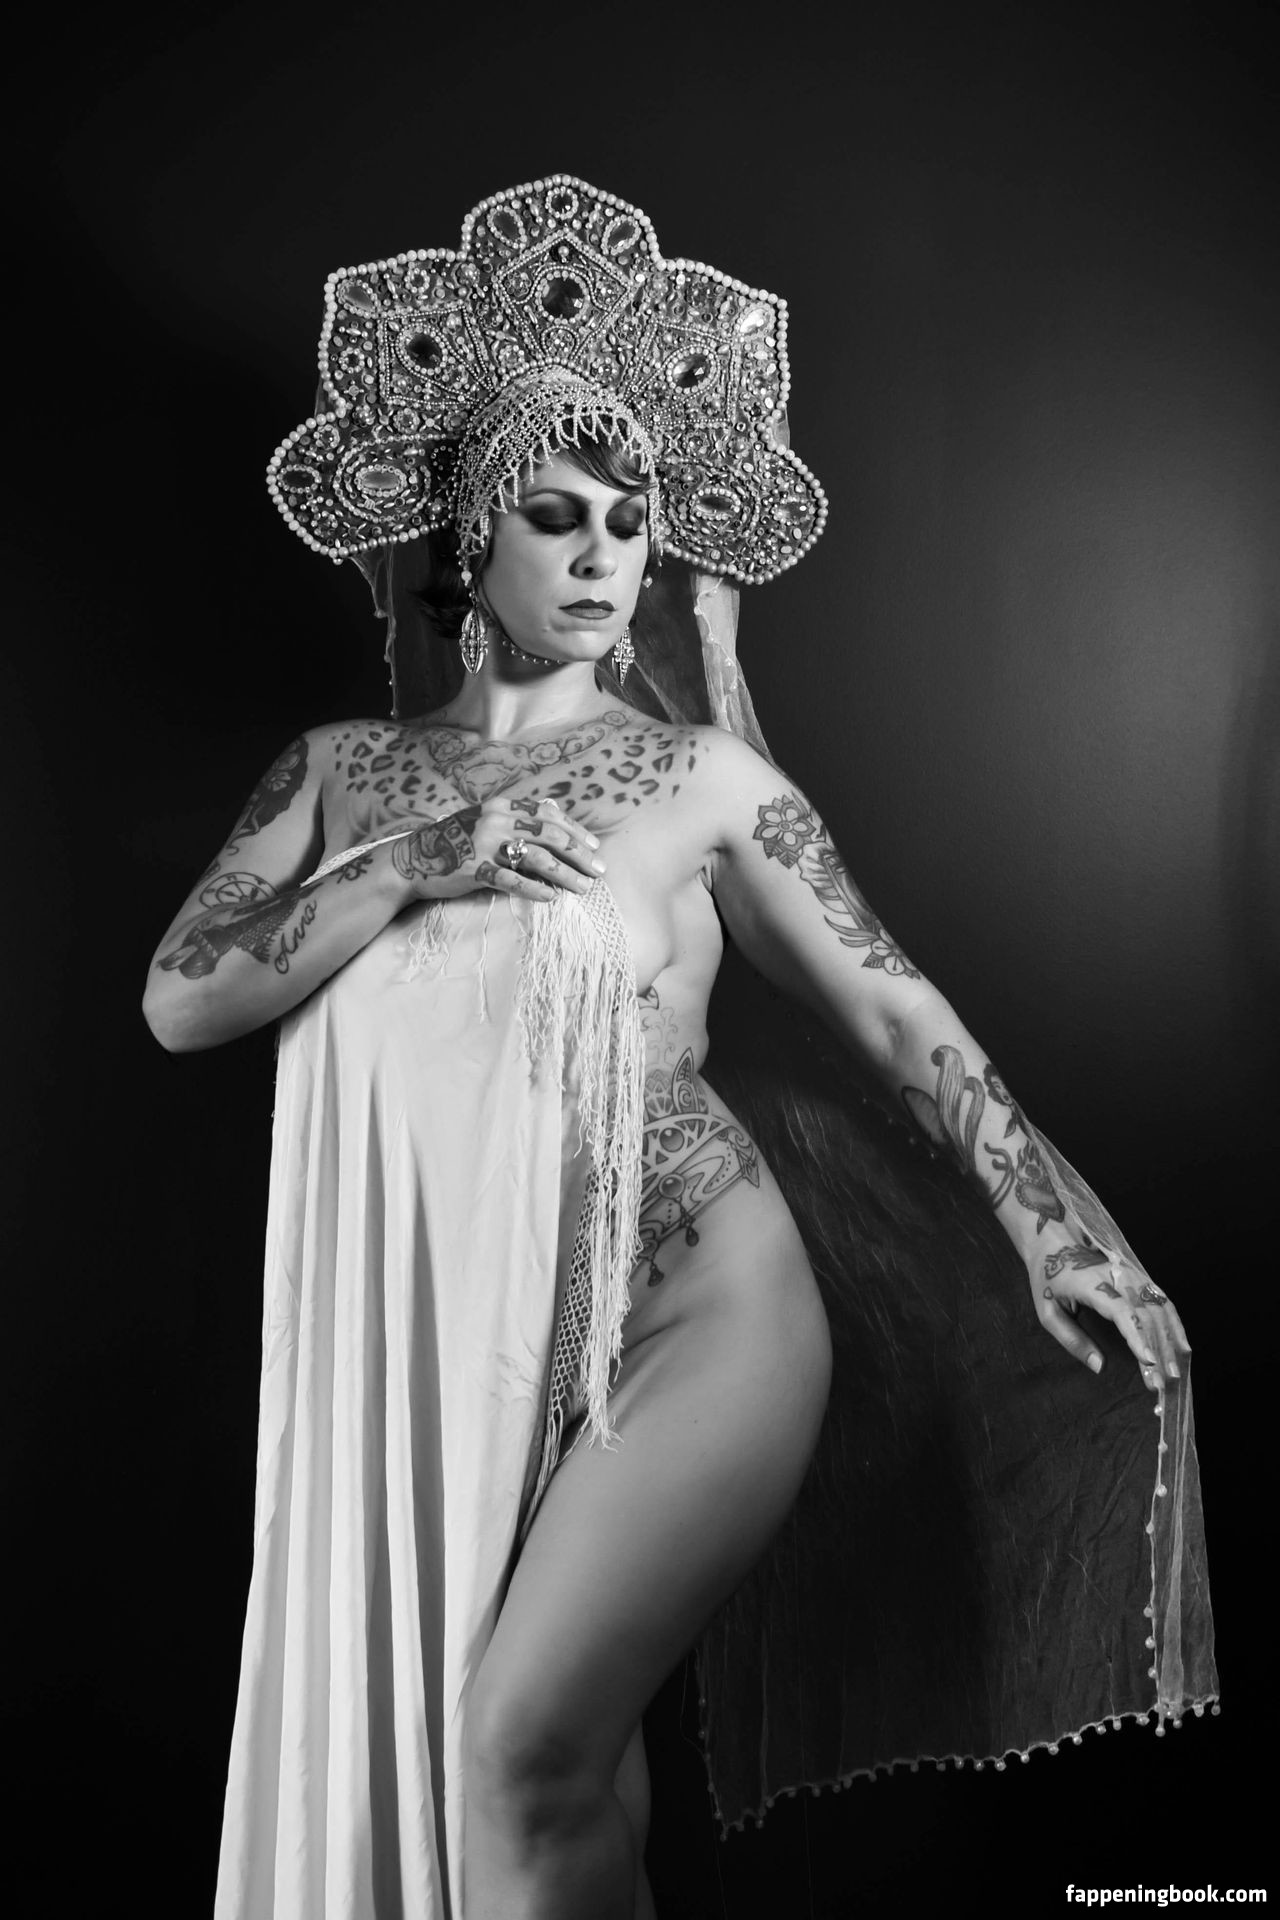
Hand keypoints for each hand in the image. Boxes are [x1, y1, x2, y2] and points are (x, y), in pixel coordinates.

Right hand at [390, 796, 604, 903]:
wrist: (413, 858)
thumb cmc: (455, 841)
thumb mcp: (486, 820)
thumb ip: (517, 818)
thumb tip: (555, 815)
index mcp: (502, 806)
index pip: (549, 816)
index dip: (575, 831)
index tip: (595, 847)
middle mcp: (496, 821)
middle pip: (549, 836)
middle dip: (579, 854)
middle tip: (599, 871)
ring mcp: (484, 845)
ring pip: (537, 859)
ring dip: (566, 875)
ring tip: (584, 888)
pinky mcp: (474, 869)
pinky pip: (511, 879)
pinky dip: (535, 888)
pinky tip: (552, 897)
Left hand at [1030, 1235, 1190, 1391]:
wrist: (1055, 1241)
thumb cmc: (1048, 1278)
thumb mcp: (1047, 1311)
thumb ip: (1072, 1339)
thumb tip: (1099, 1366)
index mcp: (1092, 1283)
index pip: (1121, 1311)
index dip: (1137, 1336)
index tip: (1148, 1361)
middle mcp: (1118, 1277)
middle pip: (1146, 1315)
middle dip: (1157, 1350)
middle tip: (1162, 1382)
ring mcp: (1133, 1275)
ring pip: (1159, 1310)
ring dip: (1170, 1341)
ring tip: (1174, 1371)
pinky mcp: (1140, 1278)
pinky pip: (1163, 1302)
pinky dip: (1175, 1325)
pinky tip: (1181, 1347)